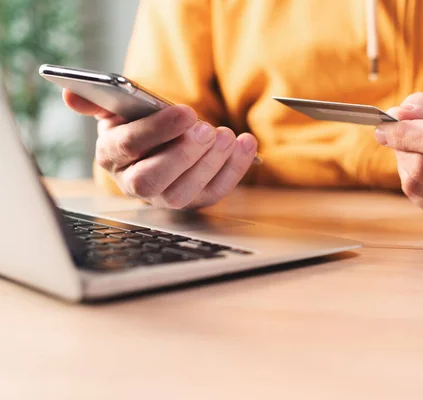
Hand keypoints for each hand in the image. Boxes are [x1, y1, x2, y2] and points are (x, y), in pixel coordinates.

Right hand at [63, 90, 256, 208]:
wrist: (159, 142)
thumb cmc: (138, 122)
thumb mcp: (116, 108)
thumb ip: (97, 101)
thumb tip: (72, 95)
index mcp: (112, 155)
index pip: (129, 147)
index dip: (158, 130)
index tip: (186, 112)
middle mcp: (135, 182)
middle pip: (153, 180)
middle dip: (183, 155)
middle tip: (207, 130)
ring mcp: (166, 196)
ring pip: (186, 191)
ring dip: (211, 163)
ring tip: (227, 135)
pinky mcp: (195, 200)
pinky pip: (215, 192)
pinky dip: (235, 170)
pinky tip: (246, 144)